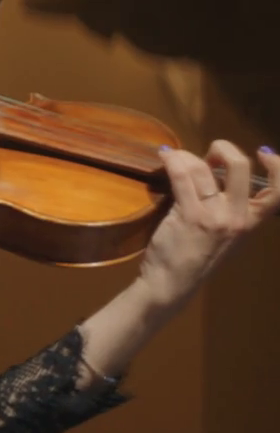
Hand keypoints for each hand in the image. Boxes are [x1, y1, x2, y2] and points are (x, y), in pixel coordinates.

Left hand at [136, 141, 278, 307]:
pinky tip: (165, 156)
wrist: (171, 284)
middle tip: (209, 152)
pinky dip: (172, 161)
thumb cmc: (196, 258)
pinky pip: (181, 177)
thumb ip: (229, 208)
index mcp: (251, 222)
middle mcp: (238, 217)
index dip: (277, 167)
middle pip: (239, 166)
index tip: (263, 152)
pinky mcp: (188, 216)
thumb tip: (216, 172)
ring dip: (186, 156)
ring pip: (203, 169)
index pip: (278, 192)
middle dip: (223, 148)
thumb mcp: (226, 235)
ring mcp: (214, 216)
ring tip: (176, 158)